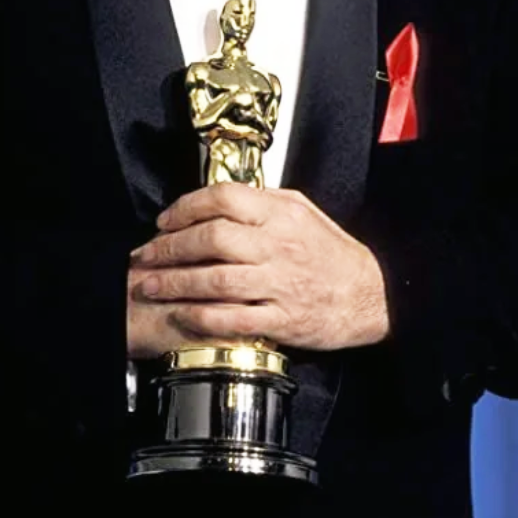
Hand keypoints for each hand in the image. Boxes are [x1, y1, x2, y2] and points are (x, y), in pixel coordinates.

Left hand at [128, 182, 389, 355]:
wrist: (371, 296)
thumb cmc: (332, 252)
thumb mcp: (302, 211)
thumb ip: (262, 201)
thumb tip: (219, 197)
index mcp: (280, 214)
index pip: (224, 199)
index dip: (186, 207)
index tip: (165, 220)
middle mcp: (278, 247)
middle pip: (213, 240)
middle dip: (171, 248)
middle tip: (146, 255)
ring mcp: (280, 285)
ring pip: (217, 281)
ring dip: (177, 283)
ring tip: (151, 285)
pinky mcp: (283, 320)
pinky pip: (235, 319)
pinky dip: (204, 317)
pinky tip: (182, 314)